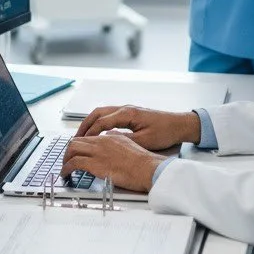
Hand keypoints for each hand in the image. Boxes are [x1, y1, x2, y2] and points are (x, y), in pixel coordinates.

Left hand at [61, 132, 164, 193]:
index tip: (75, 153)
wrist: (148, 168)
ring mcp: (97, 151)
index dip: (79, 145)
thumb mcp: (130, 144)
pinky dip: (66, 168)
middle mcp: (101, 141)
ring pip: (72, 149)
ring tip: (64, 168)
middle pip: (76, 140)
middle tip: (66, 160)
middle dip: (68, 151)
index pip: (88, 137)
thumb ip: (118, 141)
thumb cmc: (143, 162)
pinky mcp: (95, 163)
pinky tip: (66, 174)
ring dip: (65, 159)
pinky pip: (74, 163)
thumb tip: (111, 140)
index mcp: (110, 136)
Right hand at [75, 105, 200, 149]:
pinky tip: (97, 132)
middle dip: (84, 125)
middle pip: (97, 113)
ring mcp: (126, 109)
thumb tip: (108, 145)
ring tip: (82, 135)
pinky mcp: (129, 113)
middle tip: (75, 138)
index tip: (81, 143)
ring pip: (101, 112)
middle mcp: (125, 108)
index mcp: (127, 114)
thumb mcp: (145, 141)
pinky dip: (98, 122)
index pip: (101, 122)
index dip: (90, 133)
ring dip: (90, 122)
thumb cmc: (165, 132)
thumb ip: (125, 141)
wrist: (178, 124)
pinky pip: (108, 115)